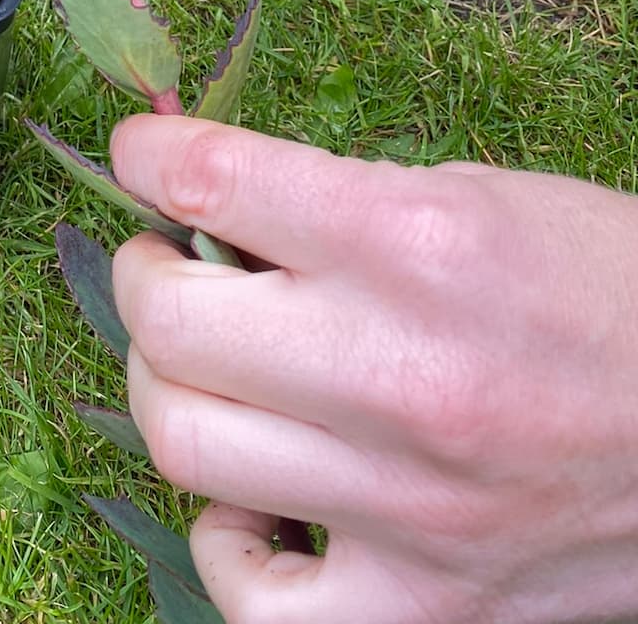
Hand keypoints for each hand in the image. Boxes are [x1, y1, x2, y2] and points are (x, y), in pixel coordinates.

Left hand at [110, 118, 637, 623]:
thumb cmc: (606, 291)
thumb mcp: (478, 198)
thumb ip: (335, 204)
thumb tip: (202, 206)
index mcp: (416, 245)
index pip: (211, 182)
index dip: (147, 156)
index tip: (142, 156)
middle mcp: (400, 374)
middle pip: (168, 322)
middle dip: (142, 272)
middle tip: (167, 263)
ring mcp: (408, 507)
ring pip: (185, 443)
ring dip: (171, 387)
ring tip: (209, 366)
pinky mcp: (428, 608)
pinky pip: (257, 602)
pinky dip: (231, 544)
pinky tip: (258, 498)